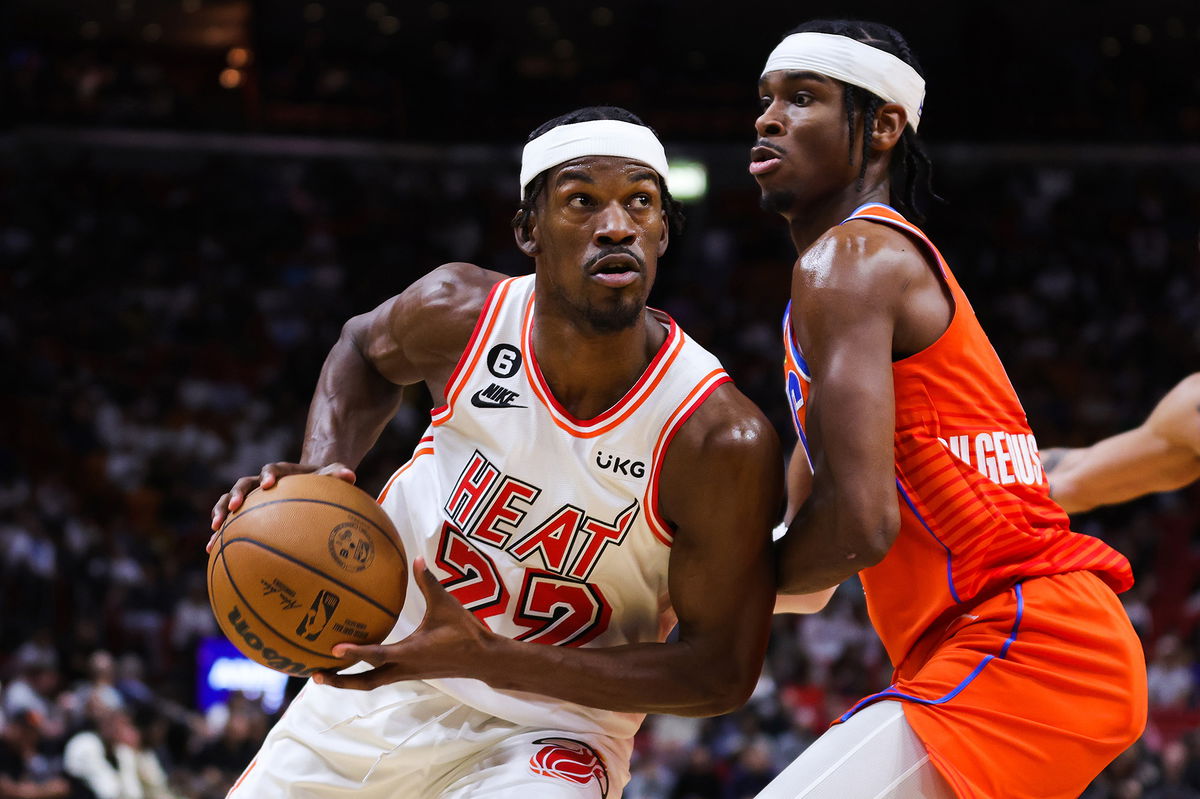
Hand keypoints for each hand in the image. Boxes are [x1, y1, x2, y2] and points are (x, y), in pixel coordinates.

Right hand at [207, 461, 355, 551]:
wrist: (307, 483)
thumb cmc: (320, 480)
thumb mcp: (332, 474)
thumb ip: (338, 473)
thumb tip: (351, 476)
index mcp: (281, 472)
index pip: (272, 469)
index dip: (268, 474)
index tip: (268, 484)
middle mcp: (260, 483)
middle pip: (243, 484)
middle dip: (237, 495)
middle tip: (235, 507)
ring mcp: (251, 497)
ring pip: (228, 501)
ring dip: (220, 513)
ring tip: (215, 531)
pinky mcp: (245, 512)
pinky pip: (229, 521)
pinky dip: (219, 534)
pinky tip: (210, 551)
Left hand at [312, 557, 492, 690]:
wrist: (483, 659)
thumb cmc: (465, 631)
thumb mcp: (446, 604)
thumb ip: (428, 582)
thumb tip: (416, 559)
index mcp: (410, 652)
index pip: (377, 655)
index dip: (355, 652)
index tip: (334, 649)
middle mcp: (404, 668)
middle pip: (366, 682)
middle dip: (340, 681)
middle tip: (315, 674)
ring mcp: (407, 673)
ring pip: (373, 683)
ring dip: (349, 681)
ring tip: (326, 673)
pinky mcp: (411, 673)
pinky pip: (382, 676)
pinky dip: (365, 673)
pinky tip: (357, 663)